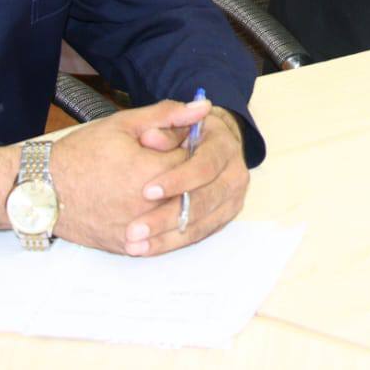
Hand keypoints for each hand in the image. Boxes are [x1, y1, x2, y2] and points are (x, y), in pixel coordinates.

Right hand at [0, 99, 204, 253]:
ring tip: (171, 187)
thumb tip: (204, 107)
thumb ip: (167, 115)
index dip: (193, 148)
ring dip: (187, 203)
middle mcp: (150, 207)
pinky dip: (172, 228)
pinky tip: (165, 211)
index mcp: (152, 171)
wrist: (42, 190)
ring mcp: (140, 231)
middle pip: (195, 192)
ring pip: (184, 220)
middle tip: (175, 164)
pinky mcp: (130, 248)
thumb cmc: (80, 153)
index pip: (197, 160)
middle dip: (193, 177)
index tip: (180, 142)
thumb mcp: (123, 124)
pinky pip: (165, 242)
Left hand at [124, 106, 248, 256]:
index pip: (205, 166)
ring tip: (134, 245)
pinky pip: (198, 235)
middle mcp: (235, 174)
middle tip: (134, 230)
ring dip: (166, 238)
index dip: (177, 180)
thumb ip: (163, 124)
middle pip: (203, 201)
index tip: (146, 192)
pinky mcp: (223, 218)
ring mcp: (232, 199)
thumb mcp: (174, 121)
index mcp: (225, 146)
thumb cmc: (185, 131)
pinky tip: (146, 248)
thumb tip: (151, 136)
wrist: (209, 146)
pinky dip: (171, 243)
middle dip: (166, 217)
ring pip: (200, 224)